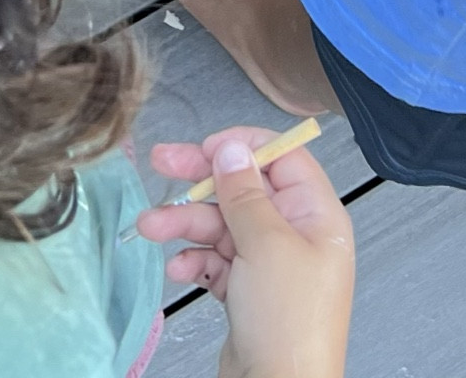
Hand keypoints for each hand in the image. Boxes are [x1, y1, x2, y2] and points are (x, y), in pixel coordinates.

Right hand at [137, 131, 353, 377]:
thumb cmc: (286, 319)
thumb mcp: (265, 244)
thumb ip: (244, 192)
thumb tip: (232, 148)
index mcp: (316, 215)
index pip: (283, 158)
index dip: (244, 147)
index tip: (207, 148)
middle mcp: (297, 235)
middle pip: (245, 189)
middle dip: (201, 179)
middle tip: (161, 160)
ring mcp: (271, 266)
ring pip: (223, 225)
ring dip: (186, 224)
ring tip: (149, 227)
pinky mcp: (249, 294)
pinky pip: (218, 261)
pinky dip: (196, 261)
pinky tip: (179, 269)